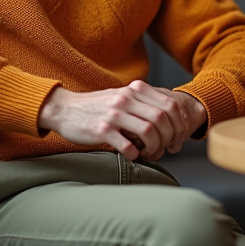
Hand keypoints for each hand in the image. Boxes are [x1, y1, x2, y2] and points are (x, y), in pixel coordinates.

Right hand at [37, 81, 202, 160]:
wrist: (64, 109)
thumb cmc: (96, 107)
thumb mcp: (121, 96)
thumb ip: (142, 103)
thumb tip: (168, 120)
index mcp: (134, 90)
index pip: (170, 104)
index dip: (180, 124)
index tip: (178, 138)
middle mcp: (126, 99)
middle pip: (163, 119)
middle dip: (171, 138)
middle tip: (168, 149)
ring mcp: (114, 114)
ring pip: (149, 132)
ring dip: (155, 147)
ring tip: (151, 153)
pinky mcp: (102, 130)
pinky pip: (128, 146)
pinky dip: (136, 155)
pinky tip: (133, 155)